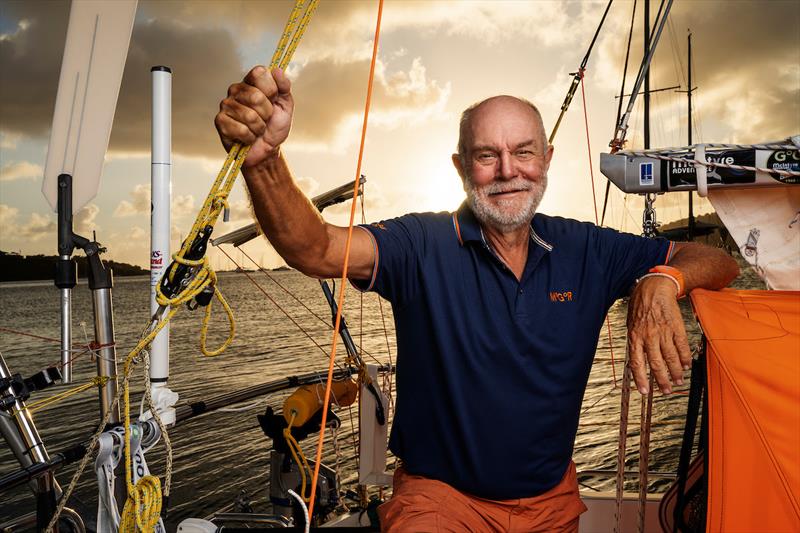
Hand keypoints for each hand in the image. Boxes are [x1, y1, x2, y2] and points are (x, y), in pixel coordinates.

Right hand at [214, 66, 293, 166]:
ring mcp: (226, 105)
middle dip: (267, 113)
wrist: (267, 150)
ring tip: (257, 129)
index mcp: (251, 82)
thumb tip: (277, 70)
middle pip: (256, 97)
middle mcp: (236, 90)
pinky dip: (250, 137)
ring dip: (259, 127)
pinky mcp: (220, 121)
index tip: (274, 100)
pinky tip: (248, 136)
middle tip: (265, 119)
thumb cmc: (274, 127)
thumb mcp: (285, 105)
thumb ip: (284, 87)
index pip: (260, 73)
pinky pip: (241, 129)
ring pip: (250, 116)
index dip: (271, 90)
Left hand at [626, 276, 691, 394]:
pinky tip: (686, 365)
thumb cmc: (640, 306)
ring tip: (678, 381)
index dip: (640, 379)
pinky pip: (682, 346)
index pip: (636, 363)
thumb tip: (637, 361)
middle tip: (666, 391)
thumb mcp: (631, 325)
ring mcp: (663, 332)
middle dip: (662, 380)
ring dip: (675, 372)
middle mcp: (649, 336)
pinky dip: (685, 358)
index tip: (645, 392)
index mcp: (635, 336)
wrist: (654, 288)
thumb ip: (635, 342)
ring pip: (670, 358)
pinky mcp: (676, 327)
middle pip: (656, 364)